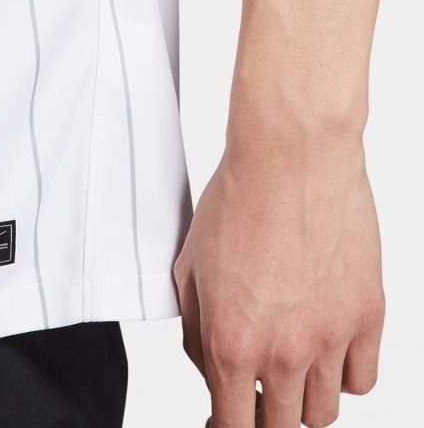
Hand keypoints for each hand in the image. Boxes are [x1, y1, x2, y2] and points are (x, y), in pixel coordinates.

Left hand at [173, 140, 383, 427]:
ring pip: (324, 412)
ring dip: (304, 398)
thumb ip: (195, 330)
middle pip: (284, 427)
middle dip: (267, 415)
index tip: (230, 419)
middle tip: (259, 392)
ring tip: (291, 363)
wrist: (291, 156)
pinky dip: (343, 374)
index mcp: (233, 341)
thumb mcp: (189, 266)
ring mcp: (331, 337)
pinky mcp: (367, 316)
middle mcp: (285, 351)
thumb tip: (210, 367)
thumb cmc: (240, 198)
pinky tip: (326, 348)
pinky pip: (360, 379)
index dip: (229, 426)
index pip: (235, 427)